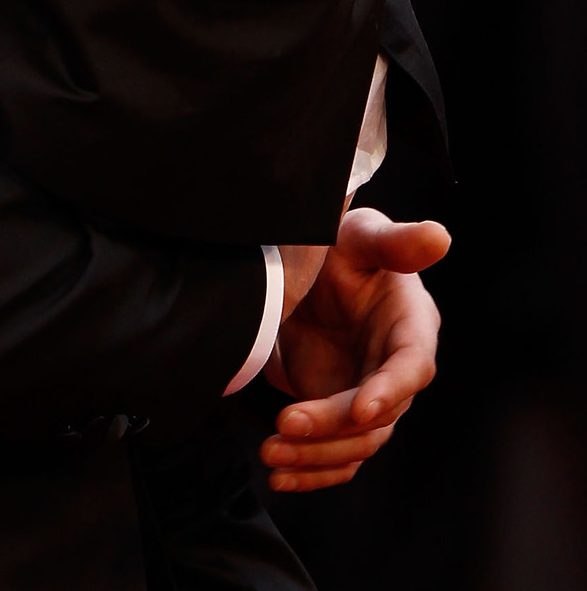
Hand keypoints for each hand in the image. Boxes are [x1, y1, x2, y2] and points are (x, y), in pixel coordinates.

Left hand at [260, 208, 449, 492]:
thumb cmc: (345, 247)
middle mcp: (395, 372)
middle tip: (286, 424)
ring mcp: (369, 398)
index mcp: (411, 328)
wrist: (312, 268)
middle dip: (333, 428)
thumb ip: (397, 240)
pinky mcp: (341, 415)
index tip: (363, 408)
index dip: (390, 390)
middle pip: (376, 417)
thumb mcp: (364, 234)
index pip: (411, 367)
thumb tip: (439, 236)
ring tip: (271, 453)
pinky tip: (281, 475)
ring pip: (354, 444)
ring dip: (315, 455)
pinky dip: (310, 470)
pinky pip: (335, 455)